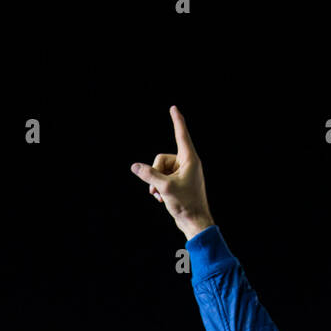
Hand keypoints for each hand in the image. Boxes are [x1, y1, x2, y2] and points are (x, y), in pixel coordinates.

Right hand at [131, 106, 214, 239]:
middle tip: (158, 189)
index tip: (173, 108)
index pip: (181, 134)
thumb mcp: (164, 188)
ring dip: (156, 183)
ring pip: (160, 170)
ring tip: (160, 196)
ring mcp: (184, 174)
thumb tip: (135, 166)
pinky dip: (160, 188)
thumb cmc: (185, 204)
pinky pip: (163, 179)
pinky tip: (162, 200)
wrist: (195, 222)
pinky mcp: (180, 183)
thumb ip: (149, 175)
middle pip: (162, 158)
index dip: (176, 120)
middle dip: (155, 173)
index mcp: (190, 159)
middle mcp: (188, 163)